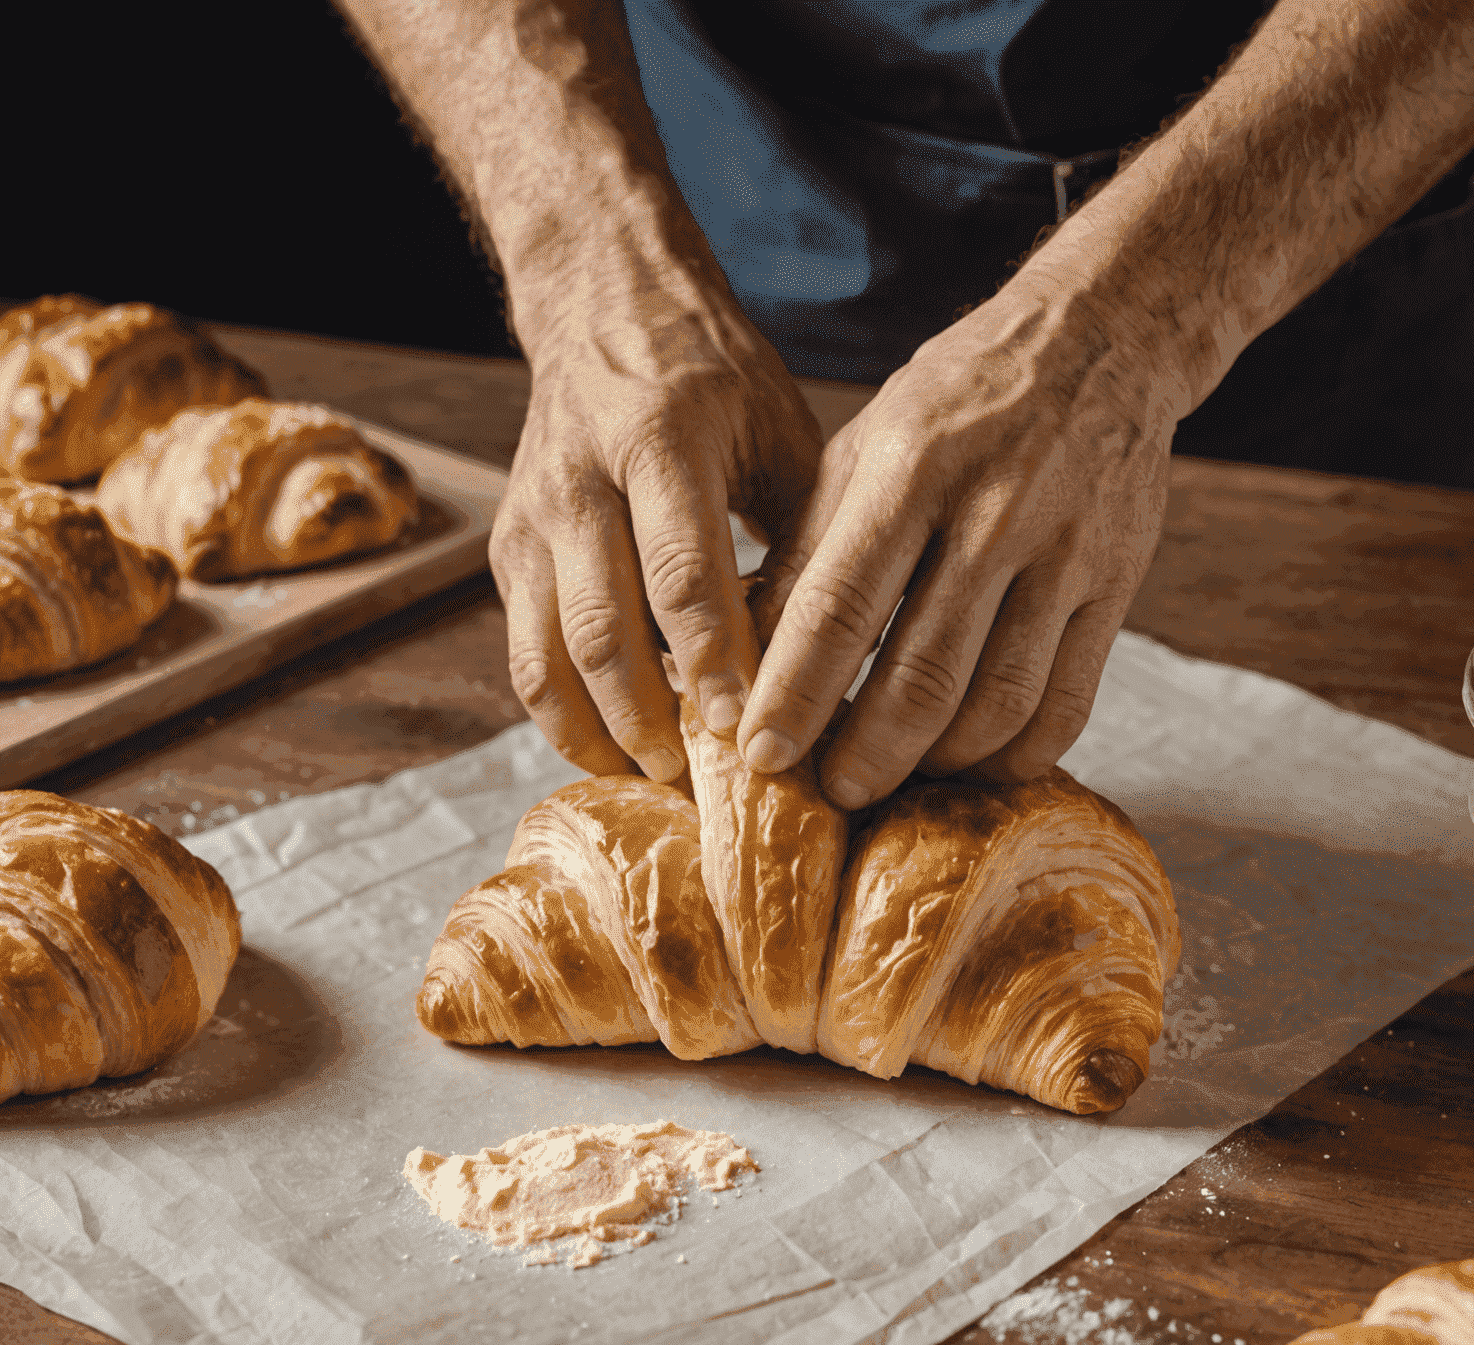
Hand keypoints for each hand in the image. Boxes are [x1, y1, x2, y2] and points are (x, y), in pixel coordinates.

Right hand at [491, 283, 820, 782]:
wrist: (603, 304)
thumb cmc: (712, 375)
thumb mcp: (776, 429)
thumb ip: (801, 529)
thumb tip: (837, 648)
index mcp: (659, 437)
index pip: (681, 573)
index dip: (711, 660)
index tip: (743, 728)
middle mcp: (579, 481)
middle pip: (601, 631)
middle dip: (648, 720)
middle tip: (698, 781)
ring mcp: (531, 519)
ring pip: (544, 659)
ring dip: (596, 734)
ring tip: (652, 780)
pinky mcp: (508, 550)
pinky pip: (524, 655)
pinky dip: (562, 715)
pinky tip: (614, 745)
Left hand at [737, 271, 1179, 807]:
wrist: (1101, 340)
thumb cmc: (957, 402)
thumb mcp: (865, 445)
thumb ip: (809, 546)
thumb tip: (746, 649)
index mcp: (912, 468)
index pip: (839, 606)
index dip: (795, 694)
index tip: (760, 756)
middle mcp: (995, 512)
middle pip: (923, 676)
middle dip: (867, 755)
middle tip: (830, 793)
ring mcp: (1067, 554)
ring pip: (999, 704)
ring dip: (938, 762)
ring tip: (896, 774)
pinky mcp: (1117, 585)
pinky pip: (1067, 703)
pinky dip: (1016, 754)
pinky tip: (974, 762)